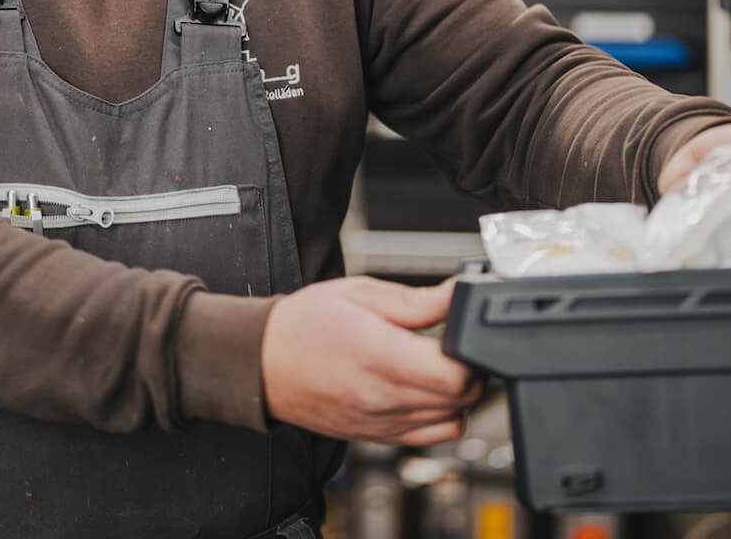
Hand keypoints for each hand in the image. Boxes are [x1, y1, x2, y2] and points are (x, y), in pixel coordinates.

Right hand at [260, 276, 481, 445]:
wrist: (259, 363)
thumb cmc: (303, 324)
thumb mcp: (358, 294)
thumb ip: (416, 300)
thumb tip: (459, 293)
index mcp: (379, 357)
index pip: (456, 374)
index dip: (471, 351)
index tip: (462, 331)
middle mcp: (383, 398)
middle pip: (462, 399)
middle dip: (470, 368)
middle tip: (453, 342)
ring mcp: (381, 424)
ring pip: (453, 421)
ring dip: (458, 394)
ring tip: (438, 365)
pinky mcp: (377, 437)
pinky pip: (431, 437)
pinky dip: (442, 416)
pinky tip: (425, 390)